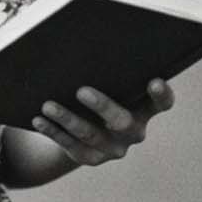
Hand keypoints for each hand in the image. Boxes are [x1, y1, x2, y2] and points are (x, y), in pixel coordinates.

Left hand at [31, 77, 174, 165]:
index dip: (161, 95)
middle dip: (103, 106)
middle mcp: (133, 131)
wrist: (86, 131)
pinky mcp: (91, 158)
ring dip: (68, 119)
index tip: (154, 81)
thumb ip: (109, 72)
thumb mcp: (111, 85)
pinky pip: (71, 146)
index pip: (162, 104)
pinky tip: (39, 120)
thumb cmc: (103, 93)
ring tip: (48, 105)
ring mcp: (113, 148)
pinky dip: (53, 132)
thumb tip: (80, 43)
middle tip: (81, 91)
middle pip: (122, 122)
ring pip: (90, 134)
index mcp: (144, 109)